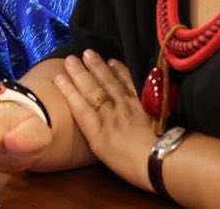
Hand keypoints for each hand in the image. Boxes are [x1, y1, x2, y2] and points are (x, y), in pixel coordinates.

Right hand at [51, 50, 154, 189]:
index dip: (68, 91)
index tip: (58, 76)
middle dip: (80, 73)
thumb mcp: (105, 155)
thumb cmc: (132, 166)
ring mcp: (127, 105)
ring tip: (89, 54)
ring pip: (110, 82)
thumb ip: (95, 135)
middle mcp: (109, 115)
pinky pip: (130, 81)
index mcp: (97, 133)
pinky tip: (114, 62)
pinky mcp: (144, 101)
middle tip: (70, 58)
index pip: (79, 108)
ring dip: (98, 67)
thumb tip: (89, 119)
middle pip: (92, 91)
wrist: (161, 159)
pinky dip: (121, 70)